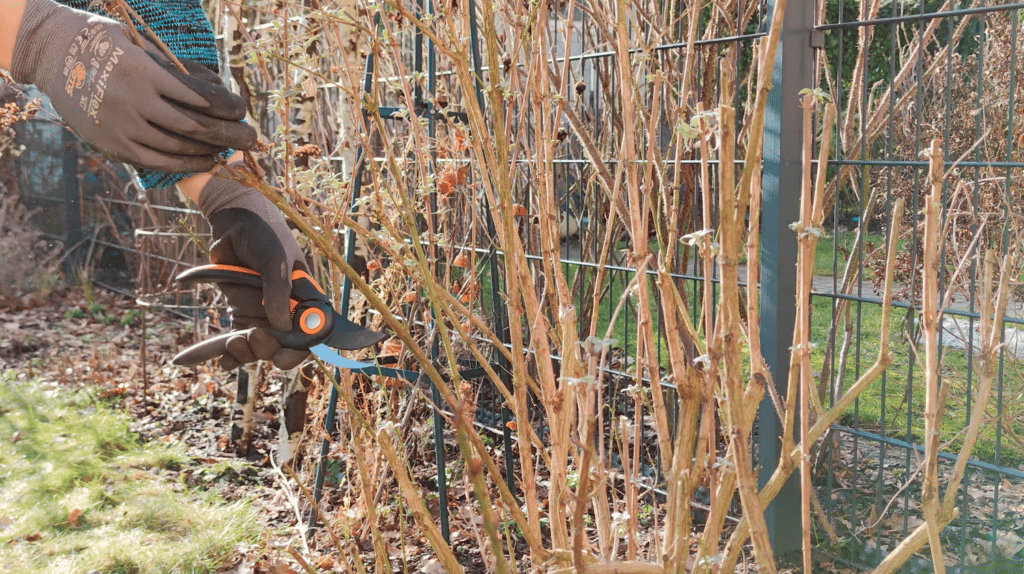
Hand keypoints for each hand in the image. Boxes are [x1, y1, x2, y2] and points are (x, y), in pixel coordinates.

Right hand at [11, 0, 255, 171]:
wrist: (51, 55)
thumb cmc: (103, 43)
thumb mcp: (140, 43)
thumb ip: (176, 66)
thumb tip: (217, 86)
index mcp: (145, 73)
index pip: (200, 97)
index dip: (227, 107)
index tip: (243, 110)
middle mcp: (134, 102)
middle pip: (194, 127)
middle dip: (229, 135)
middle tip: (253, 139)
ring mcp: (122, 127)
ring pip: (178, 148)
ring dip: (209, 151)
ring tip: (230, 150)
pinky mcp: (112, 145)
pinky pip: (156, 161)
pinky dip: (185, 164)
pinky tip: (205, 161)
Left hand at [197, 167, 308, 370]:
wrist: (235, 223)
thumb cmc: (265, 237)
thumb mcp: (276, 262)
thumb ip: (278, 294)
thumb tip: (281, 329)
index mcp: (305, 301)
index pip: (308, 335)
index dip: (297, 351)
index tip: (281, 358)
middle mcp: (286, 312)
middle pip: (281, 347)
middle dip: (267, 349)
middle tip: (253, 337)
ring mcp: (262, 314)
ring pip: (258, 348)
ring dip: (247, 352)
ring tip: (232, 344)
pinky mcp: (240, 313)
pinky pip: (237, 340)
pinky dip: (229, 354)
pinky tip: (224, 359)